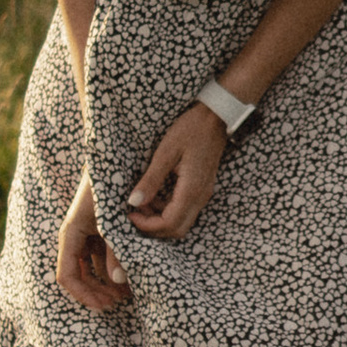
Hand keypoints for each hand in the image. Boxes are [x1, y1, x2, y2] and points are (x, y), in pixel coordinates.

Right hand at [55, 170, 130, 311]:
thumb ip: (116, 250)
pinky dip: (114, 267)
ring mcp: (87, 232)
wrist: (115, 157)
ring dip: (107, 282)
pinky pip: (101, 255)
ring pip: (91, 267)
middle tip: (118, 303)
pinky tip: (131, 275)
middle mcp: (75, 235)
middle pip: (78, 275)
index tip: (103, 307)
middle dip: (97, 291)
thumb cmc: (112, 185)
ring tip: (127, 293)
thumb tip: (117, 281)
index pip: (67, 276)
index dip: (83, 295)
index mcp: (71, 233)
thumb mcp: (114, 220)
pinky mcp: (99, 228)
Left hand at [127, 103, 225, 242]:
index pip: (169, 223)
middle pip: (177, 229)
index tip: (130, 213)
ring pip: (181, 222)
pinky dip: (167, 210)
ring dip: (159, 219)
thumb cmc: (191, 130)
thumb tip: (133, 202)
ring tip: (141, 203)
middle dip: (153, 227)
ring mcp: (203, 194)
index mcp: (191, 190)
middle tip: (134, 212)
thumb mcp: (165, 152)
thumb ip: (151, 180)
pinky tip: (154, 196)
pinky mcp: (201, 189)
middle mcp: (200, 197)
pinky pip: (184, 210)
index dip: (147, 225)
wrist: (216, 117)